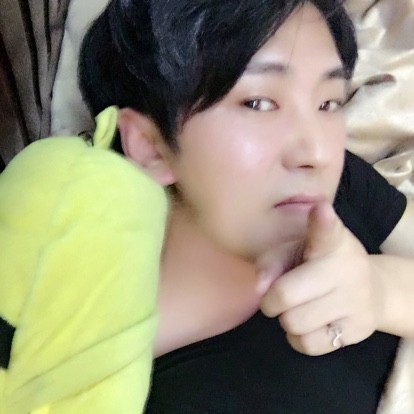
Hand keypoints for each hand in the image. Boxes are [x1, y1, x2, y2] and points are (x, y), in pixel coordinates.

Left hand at [260, 202, 384, 355]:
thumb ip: (273, 260)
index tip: (320, 209)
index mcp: (331, 242)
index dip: (322, 222)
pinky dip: (299, 338)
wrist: (371, 290)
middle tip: (278, 296)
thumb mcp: (297, 250)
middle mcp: (348, 269)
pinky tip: (310, 324)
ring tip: (298, 308)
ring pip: (294, 323)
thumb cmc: (320, 265)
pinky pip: (307, 345)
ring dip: (286, 319)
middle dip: (272, 300)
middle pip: (285, 295)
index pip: (326, 231)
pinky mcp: (358, 331)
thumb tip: (259, 286)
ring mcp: (356, 301)